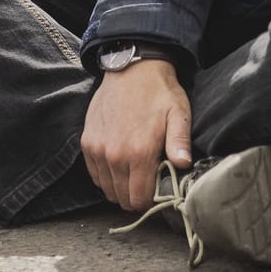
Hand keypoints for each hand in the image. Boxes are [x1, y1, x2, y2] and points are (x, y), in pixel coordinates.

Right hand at [82, 59, 191, 210]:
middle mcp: (114, 155)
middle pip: (122, 197)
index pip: (139, 197)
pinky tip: (121, 167)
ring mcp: (97, 150)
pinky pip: (95, 174)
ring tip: (136, 176)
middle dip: (136, 197)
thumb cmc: (160, 93)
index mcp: (139, 152)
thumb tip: (184, 165)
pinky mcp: (87, 143)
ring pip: (107, 188)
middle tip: (149, 186)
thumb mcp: (179, 114)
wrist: (132, 70)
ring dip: (120, 188)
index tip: (158, 194)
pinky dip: (106, 177)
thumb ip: (180, 142)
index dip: (149, 201)